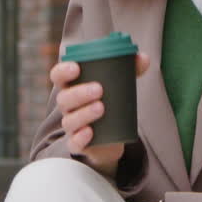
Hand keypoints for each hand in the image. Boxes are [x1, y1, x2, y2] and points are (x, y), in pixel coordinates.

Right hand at [51, 52, 150, 177]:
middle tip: (100, 89)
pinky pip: (74, 142)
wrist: (112, 136)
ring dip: (83, 113)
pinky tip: (90, 132)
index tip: (76, 67)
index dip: (63, 71)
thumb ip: (131, 69)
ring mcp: (72, 126)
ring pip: (69, 120)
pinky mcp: (79, 143)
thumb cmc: (111, 101)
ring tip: (102, 108)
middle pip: (64, 98)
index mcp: (72, 86)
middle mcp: (68, 106)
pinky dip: (80, 138)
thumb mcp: (120, 84)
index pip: (58, 76)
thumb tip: (143, 58)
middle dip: (79, 93)